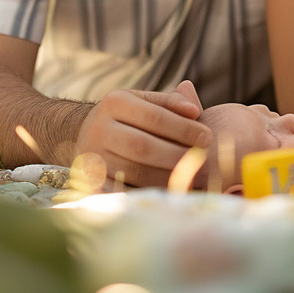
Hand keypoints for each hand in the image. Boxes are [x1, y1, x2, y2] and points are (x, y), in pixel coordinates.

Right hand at [74, 80, 210, 188]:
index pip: (155, 116)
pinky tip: (169, 190)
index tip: (208, 137)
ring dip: (166, 176)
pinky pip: (123, 189)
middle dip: (177, 155)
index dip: (184, 129)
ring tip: (191, 177)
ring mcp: (92, 155)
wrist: (85, 132)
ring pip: (133, 171)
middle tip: (201, 160)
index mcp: (115, 102)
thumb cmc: (129, 116)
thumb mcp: (145, 101)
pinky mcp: (91, 179)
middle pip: (142, 146)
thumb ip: (171, 102)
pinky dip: (147, 191)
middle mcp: (99, 127)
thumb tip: (194, 111)